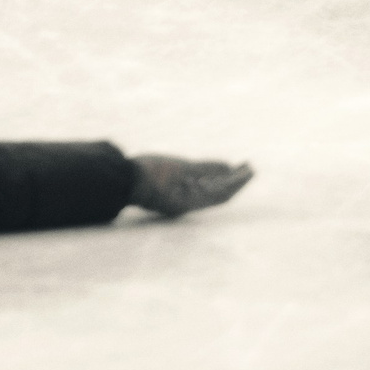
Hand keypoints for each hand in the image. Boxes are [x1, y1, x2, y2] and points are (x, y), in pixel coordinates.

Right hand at [127, 154, 254, 217]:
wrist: (120, 178)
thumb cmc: (150, 173)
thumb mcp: (179, 168)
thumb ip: (205, 168)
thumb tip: (229, 168)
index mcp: (191, 201)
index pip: (223, 193)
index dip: (238, 182)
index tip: (250, 169)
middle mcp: (187, 203)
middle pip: (217, 193)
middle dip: (233, 181)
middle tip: (247, 166)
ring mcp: (177, 198)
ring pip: (206, 191)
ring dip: (221, 179)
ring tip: (234, 167)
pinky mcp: (168, 191)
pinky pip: (194, 187)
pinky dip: (206, 178)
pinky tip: (208, 170)